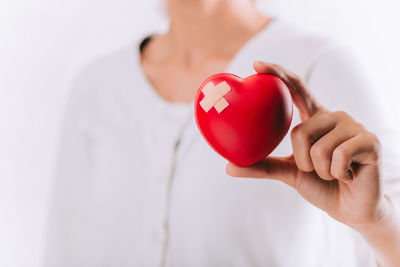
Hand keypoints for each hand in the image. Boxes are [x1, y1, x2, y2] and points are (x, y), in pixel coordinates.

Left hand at [226, 61, 389, 228]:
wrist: (349, 208)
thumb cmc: (319, 184)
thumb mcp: (288, 172)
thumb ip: (263, 166)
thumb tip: (228, 167)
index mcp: (314, 118)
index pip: (296, 88)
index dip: (278, 73)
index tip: (256, 64)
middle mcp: (334, 116)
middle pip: (300, 131)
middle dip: (303, 161)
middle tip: (316, 170)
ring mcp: (354, 126)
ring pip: (319, 147)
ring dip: (320, 170)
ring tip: (334, 172)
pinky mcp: (370, 140)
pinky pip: (338, 156)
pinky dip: (337, 173)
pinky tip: (348, 174)